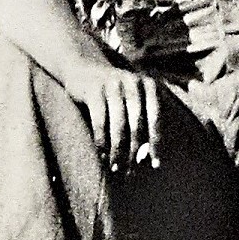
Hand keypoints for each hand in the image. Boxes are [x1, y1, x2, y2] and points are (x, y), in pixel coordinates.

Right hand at [67, 58, 162, 173]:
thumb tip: (147, 156)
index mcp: (149, 85)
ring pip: (118, 125)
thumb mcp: (132, 99)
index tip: (155, 164)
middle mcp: (133, 82)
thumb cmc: (114, 93)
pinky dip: (101, 140)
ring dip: (117, 150)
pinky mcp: (93, 89)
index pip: (156, 118)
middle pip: (137, 124)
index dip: (156, 142)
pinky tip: (101, 154)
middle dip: (134, 150)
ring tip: (115, 167)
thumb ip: (142, 120)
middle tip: (131, 171)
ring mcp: (113, 83)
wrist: (83, 68)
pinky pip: (99, 121)